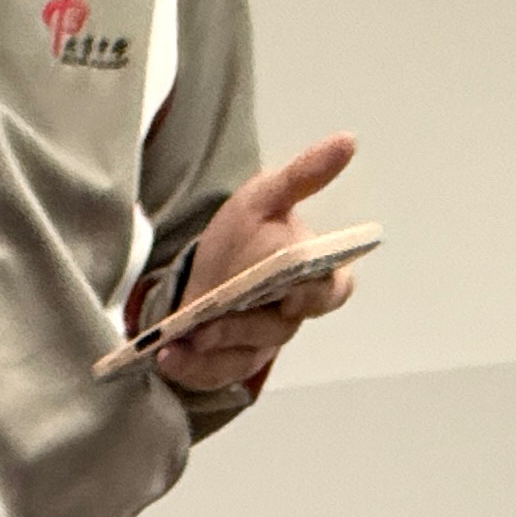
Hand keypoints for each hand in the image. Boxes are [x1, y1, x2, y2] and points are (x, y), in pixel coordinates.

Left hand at [156, 132, 357, 393]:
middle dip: (246, 327)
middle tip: (213, 322)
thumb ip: (304, 175)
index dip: (316, 295)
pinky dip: (191, 369)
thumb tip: (347, 141)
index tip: (295, 291)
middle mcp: (292, 315)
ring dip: (211, 352)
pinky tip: (168, 356)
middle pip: (278, 329)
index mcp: (314, 275)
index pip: (331, 292)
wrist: (205, 262)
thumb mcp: (267, 196)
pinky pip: (216, 375)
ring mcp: (261, 344)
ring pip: (245, 357)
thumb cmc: (246, 232)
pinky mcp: (231, 362)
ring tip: (180, 342)